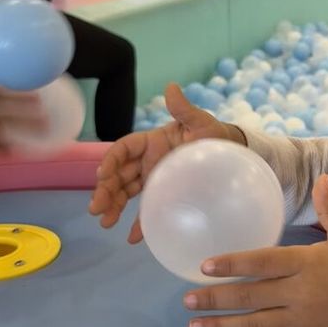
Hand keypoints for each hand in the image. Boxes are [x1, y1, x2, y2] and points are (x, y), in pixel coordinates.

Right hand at [89, 82, 245, 241]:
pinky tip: (132, 238)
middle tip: (96, 209)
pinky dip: (140, 224)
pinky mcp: (164, 196)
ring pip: (126, 193)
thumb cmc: (214, 135)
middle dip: (105, 190)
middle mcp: (148, 161)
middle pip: (119, 175)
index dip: (110, 161)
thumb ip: (184, 109)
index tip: (102, 175)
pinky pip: (148, 210)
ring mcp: (154, 180)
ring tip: (105, 223)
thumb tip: (171, 88)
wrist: (231, 156)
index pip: (123, 150)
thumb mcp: (200, 122)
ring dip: (114, 206)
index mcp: (152, 142)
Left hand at [184, 175, 327, 326]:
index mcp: (307, 263)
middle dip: (215, 299)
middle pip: (250, 297)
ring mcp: (303, 321)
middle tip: (187, 300)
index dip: (231, 264)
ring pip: (255, 326)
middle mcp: (301, 293)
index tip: (204, 266)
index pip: (262, 262)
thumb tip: (322, 177)